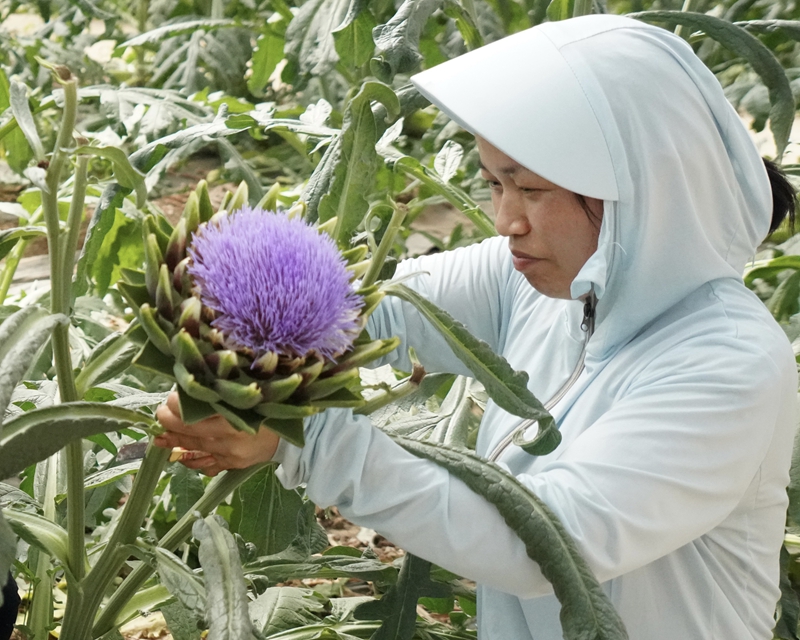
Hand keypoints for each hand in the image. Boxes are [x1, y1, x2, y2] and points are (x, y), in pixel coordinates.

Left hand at [154, 392, 280, 475]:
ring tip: (160, 437)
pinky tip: (180, 454)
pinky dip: (191, 461)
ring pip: (194, 449)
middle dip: (170, 423)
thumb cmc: (268, 412)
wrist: (289, 438)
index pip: (198, 413)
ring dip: (174, 442)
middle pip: (190, 432)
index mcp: (234, 418)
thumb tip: (194, 388)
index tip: (170, 398)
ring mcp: (229, 454)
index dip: (179, 407)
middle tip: (160, 413)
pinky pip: (206, 465)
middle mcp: (229, 438)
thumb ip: (223, 397)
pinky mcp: (231, 464)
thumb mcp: (247, 400)